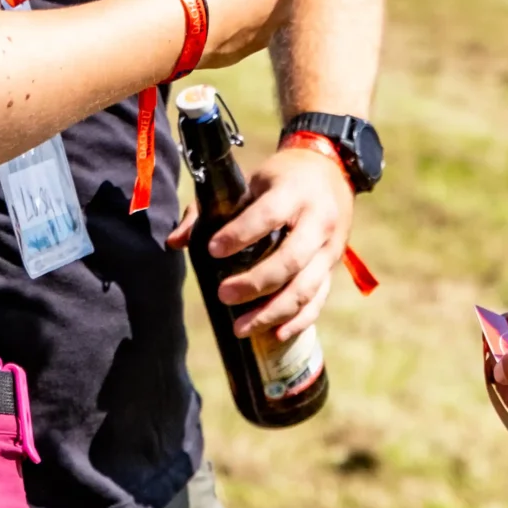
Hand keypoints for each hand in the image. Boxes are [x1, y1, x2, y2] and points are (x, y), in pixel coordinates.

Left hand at [199, 140, 354, 338]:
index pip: (269, 215)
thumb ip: (209, 209)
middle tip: (222, 295)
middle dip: (255, 283)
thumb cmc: (281, 178)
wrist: (331, 172)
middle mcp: (318, 222)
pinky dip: (298, 321)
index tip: (212, 250)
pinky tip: (275, 335)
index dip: (241, 234)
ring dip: (272, 312)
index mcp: (294, 193)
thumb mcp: (250, 181)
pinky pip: (318, 300)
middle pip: (290, 261)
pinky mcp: (332, 268)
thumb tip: (175, 242)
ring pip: (305, 288)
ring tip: (240, 328)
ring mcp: (329, 249)